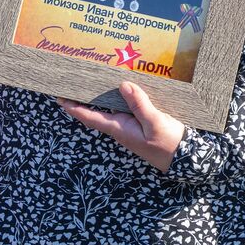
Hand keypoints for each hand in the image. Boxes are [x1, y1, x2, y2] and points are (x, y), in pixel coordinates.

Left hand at [58, 81, 184, 171]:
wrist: (184, 159)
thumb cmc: (168, 142)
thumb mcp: (155, 121)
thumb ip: (139, 104)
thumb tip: (123, 85)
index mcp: (119, 128)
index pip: (90, 118)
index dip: (74, 108)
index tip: (59, 98)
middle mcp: (120, 129)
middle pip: (95, 114)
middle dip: (81, 101)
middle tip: (70, 86)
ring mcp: (129, 128)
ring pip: (108, 112)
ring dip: (96, 101)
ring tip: (88, 85)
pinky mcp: (138, 126)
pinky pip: (121, 111)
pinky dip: (114, 101)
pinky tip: (117, 92)